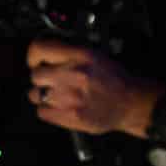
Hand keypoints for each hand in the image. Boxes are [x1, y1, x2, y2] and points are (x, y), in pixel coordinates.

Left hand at [27, 40, 157, 136]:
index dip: (33, 55)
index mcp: (80, 56)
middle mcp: (73, 75)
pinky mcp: (71, 116)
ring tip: (57, 95)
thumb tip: (43, 54)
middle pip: (35, 75)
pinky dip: (47, 110)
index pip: (39, 49)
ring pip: (36, 94)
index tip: (35, 60)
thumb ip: (67, 52)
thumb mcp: (93, 55)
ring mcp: (70, 97)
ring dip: (43, 95)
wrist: (131, 104)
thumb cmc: (114, 80)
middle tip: (51, 81)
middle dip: (41, 78)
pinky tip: (59, 107)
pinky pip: (42, 112)